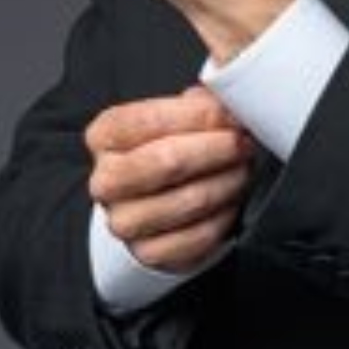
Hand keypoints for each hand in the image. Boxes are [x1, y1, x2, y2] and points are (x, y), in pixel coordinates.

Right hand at [86, 86, 252, 272]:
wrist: (158, 197)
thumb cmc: (170, 147)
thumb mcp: (177, 114)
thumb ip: (198, 102)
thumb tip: (228, 96)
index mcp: (105, 136)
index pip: (149, 120)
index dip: (200, 116)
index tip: (232, 115)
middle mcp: (107, 181)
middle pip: (167, 162)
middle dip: (217, 149)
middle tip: (243, 142)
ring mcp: (124, 221)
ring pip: (189, 200)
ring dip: (227, 181)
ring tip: (242, 168)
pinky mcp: (149, 253)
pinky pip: (198, 236)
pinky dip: (224, 215)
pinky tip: (231, 199)